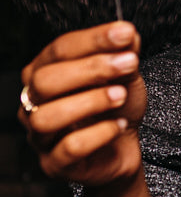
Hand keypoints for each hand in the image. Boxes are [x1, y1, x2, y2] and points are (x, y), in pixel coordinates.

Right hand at [18, 21, 146, 187]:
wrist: (123, 147)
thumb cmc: (116, 108)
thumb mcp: (124, 75)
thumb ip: (123, 53)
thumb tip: (126, 34)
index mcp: (46, 73)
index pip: (59, 50)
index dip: (93, 39)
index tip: (124, 33)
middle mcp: (36, 103)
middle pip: (44, 81)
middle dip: (90, 69)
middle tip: (127, 64)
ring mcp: (40, 135)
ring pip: (47, 116)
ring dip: (91, 101)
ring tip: (121, 95)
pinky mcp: (54, 163)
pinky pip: (69, 147)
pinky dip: (99, 133)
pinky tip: (118, 125)